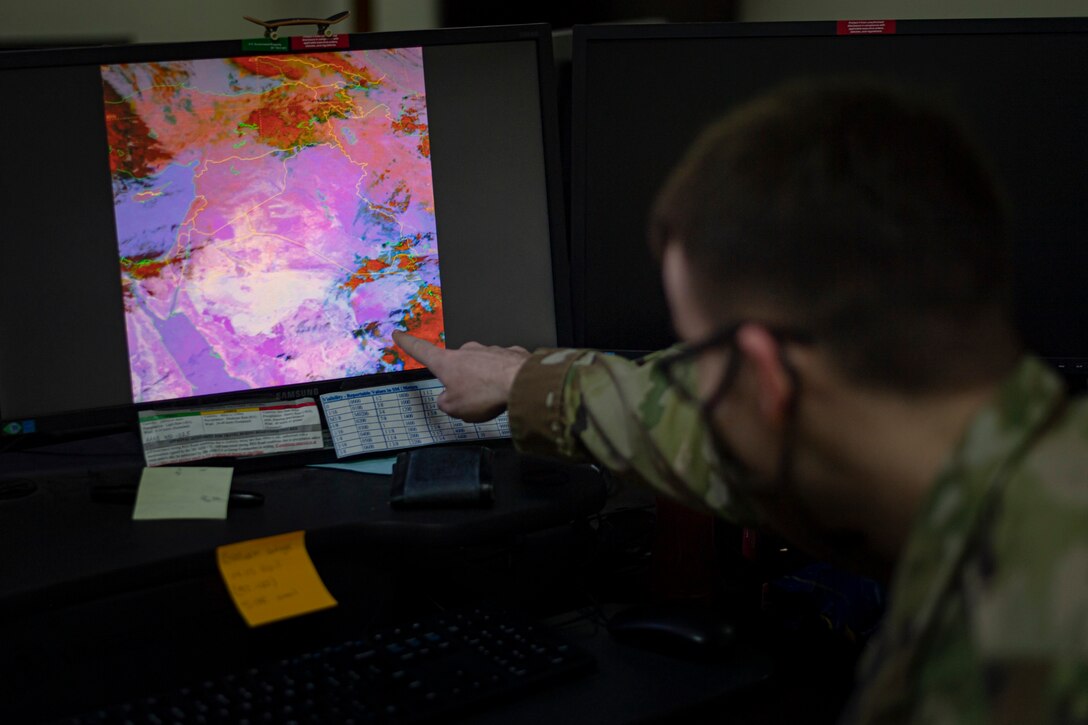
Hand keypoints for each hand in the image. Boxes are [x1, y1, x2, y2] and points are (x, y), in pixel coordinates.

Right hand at [393, 331, 529, 421]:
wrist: (522, 383)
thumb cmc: (487, 392)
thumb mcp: (454, 408)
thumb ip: (445, 403)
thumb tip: (448, 399)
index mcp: (447, 362)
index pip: (420, 350)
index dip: (407, 343)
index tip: (399, 335)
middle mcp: (467, 351)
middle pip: (457, 366)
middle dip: (462, 382)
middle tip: (472, 400)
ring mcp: (489, 351)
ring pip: (481, 368)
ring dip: (484, 382)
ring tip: (493, 399)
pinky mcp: (509, 355)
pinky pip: (501, 369)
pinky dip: (503, 379)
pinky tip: (508, 391)